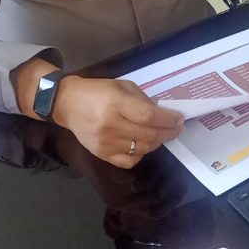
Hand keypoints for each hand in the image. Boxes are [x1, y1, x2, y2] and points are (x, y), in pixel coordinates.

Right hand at [53, 76, 183, 167]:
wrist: (68, 104)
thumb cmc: (97, 91)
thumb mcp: (121, 86)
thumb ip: (142, 100)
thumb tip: (163, 115)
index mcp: (115, 103)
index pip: (149, 116)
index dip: (168, 120)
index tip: (179, 119)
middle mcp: (111, 125)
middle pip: (149, 135)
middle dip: (168, 132)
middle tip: (177, 128)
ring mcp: (106, 143)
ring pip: (142, 149)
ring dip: (157, 142)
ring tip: (162, 134)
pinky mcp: (102, 155)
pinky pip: (129, 161)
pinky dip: (141, 154)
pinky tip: (143, 144)